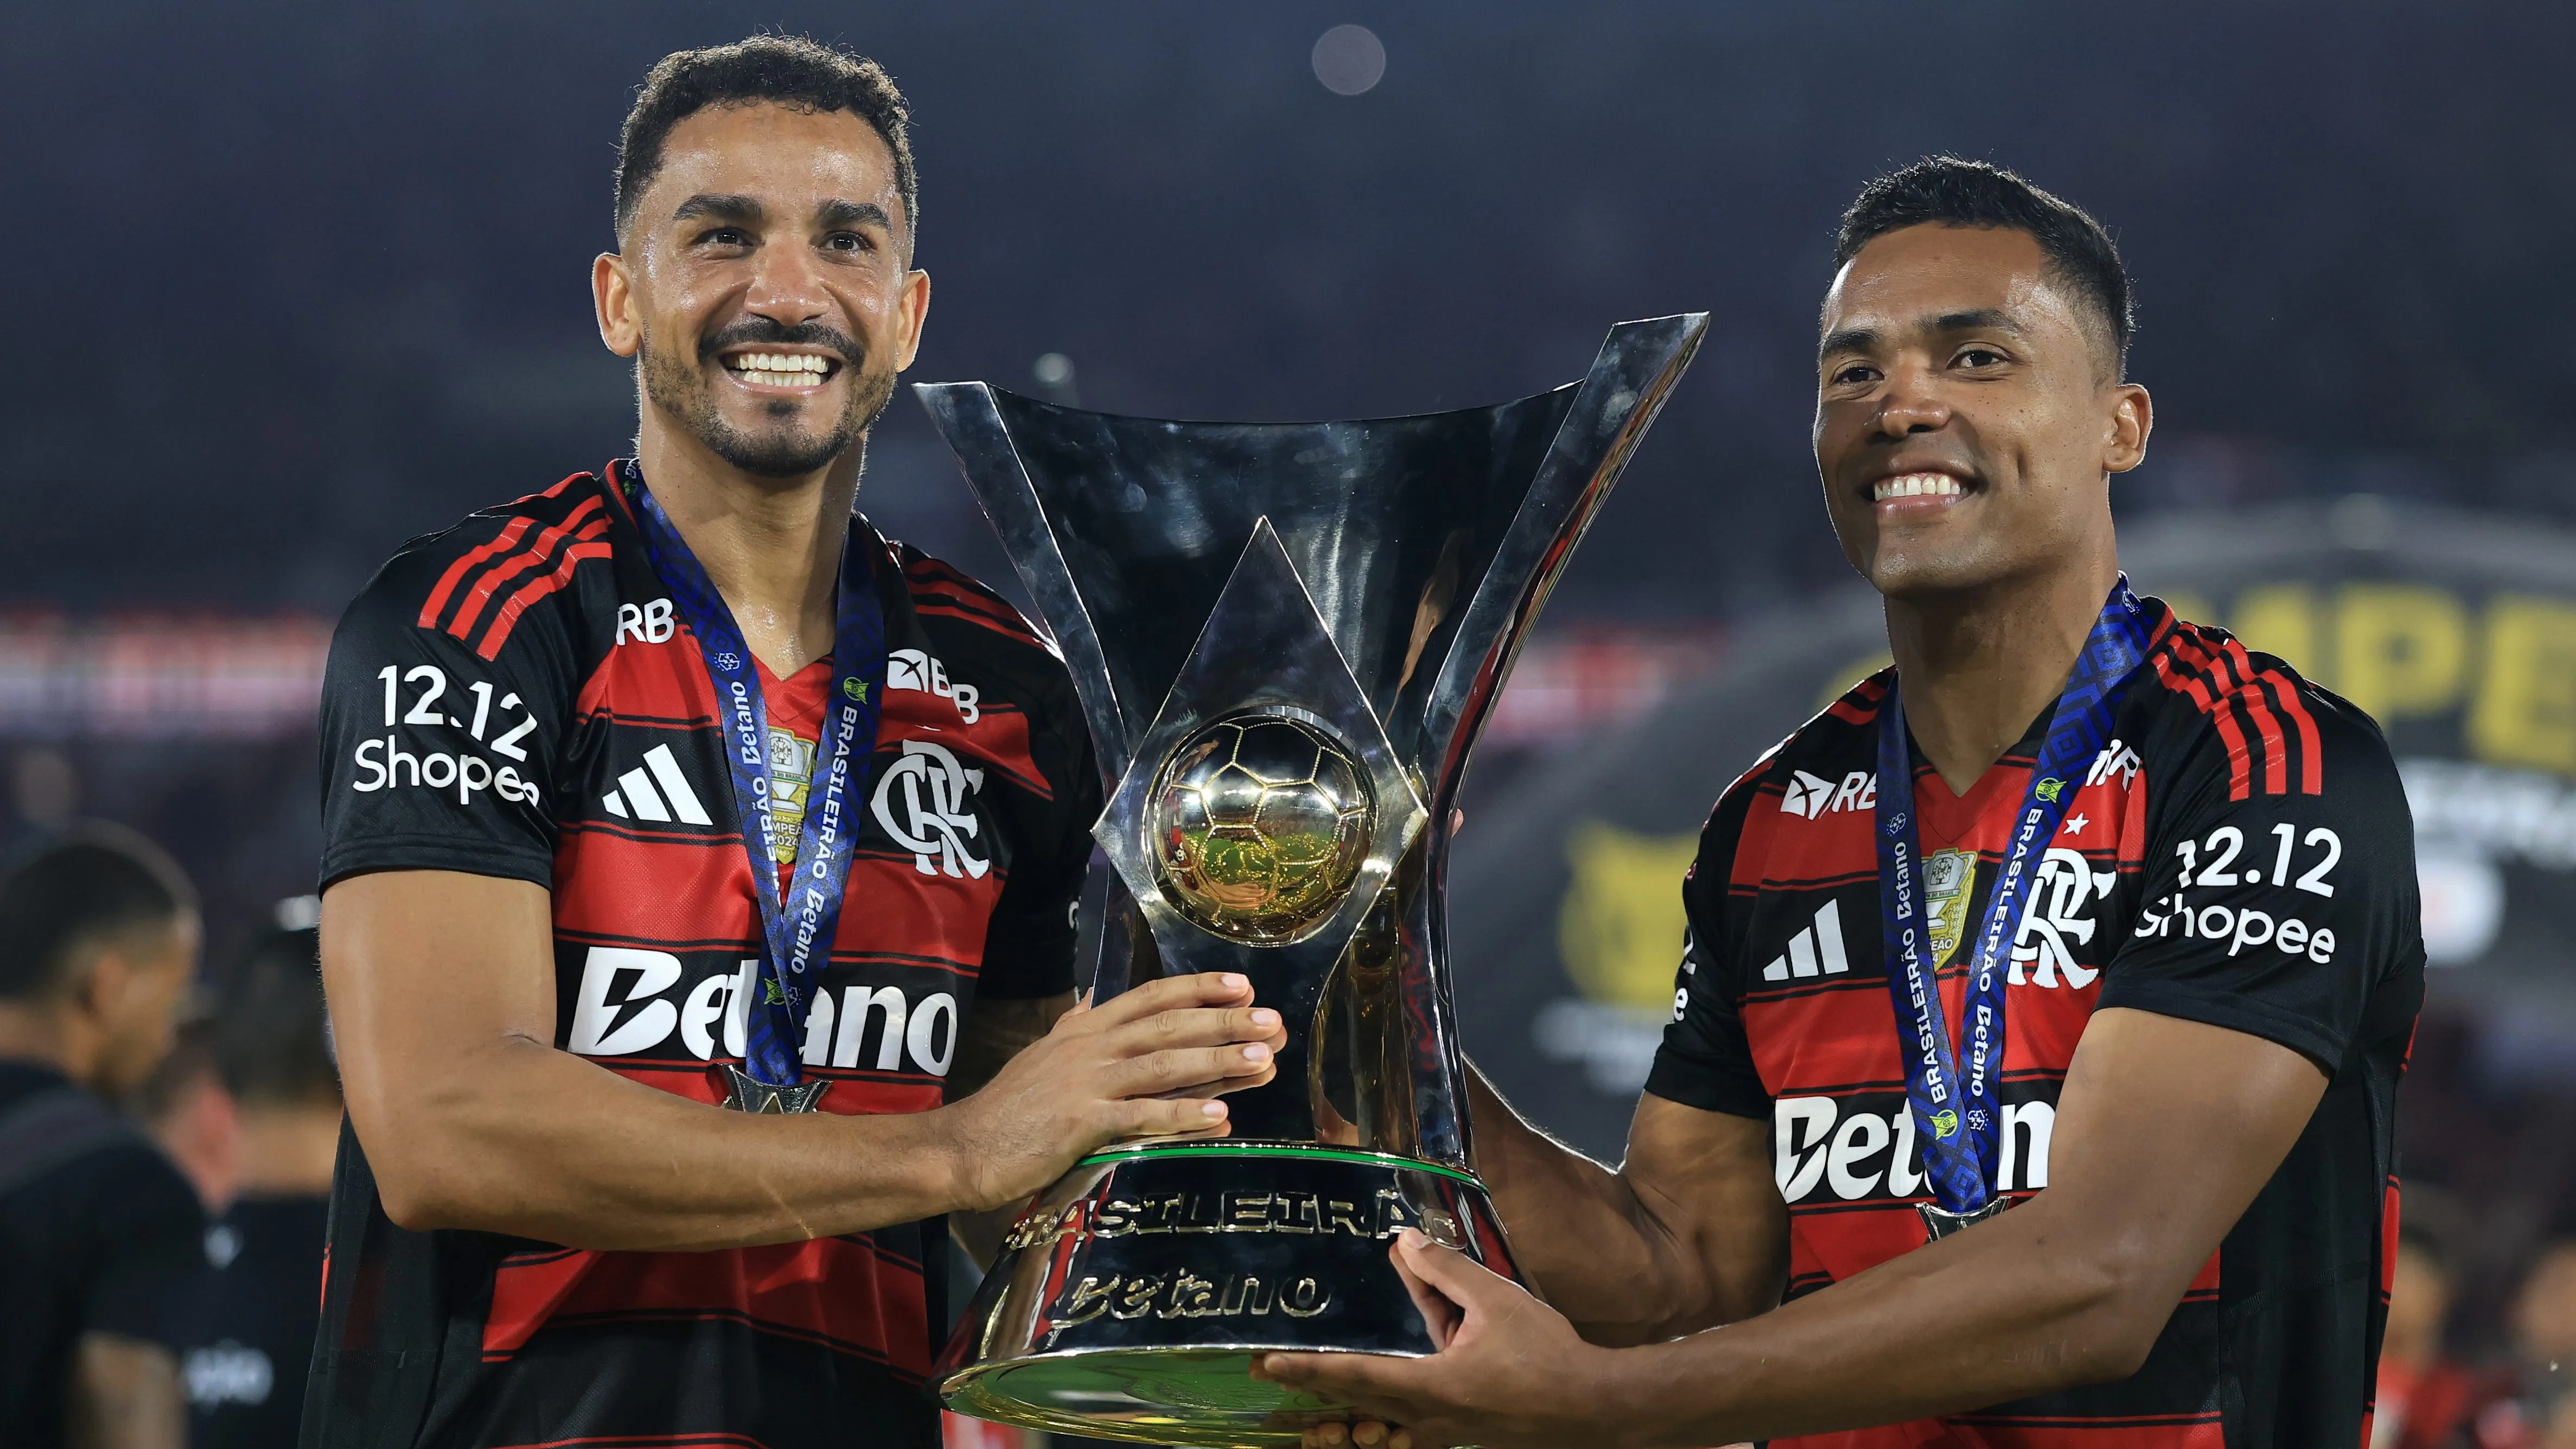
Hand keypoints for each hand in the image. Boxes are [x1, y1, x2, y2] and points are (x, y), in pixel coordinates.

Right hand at [942, 972, 1286, 1210]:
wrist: (963, 1148)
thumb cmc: (1007, 1109)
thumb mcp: (1041, 1055)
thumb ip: (1073, 1026)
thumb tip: (1095, 1001)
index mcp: (1084, 1029)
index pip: (1151, 997)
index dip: (1198, 988)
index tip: (1243, 985)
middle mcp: (1089, 1047)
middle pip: (1168, 1026)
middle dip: (1224, 1021)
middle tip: (1273, 1022)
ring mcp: (1086, 1083)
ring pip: (1164, 1064)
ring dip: (1217, 1062)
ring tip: (1264, 1061)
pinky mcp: (1081, 1123)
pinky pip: (1141, 1117)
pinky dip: (1182, 1115)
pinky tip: (1219, 1117)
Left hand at [1254, 1230, 1622, 1448]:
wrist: (1594, 1407)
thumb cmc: (1547, 1356)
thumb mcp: (1496, 1301)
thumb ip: (1447, 1271)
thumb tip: (1405, 1241)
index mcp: (1431, 1388)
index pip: (1354, 1376)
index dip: (1307, 1369)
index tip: (1266, 1364)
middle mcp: (1429, 1418)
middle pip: (1359, 1401)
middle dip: (1316, 1385)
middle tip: (1274, 1370)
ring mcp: (1445, 1430)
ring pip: (1385, 1412)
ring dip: (1352, 1397)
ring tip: (1320, 1385)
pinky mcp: (1462, 1431)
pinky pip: (1413, 1415)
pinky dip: (1392, 1396)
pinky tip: (1397, 1375)